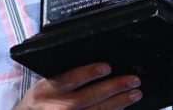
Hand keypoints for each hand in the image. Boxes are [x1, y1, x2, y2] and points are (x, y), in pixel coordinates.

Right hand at [14, 62, 141, 109]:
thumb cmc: (37, 104)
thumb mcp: (42, 86)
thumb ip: (62, 78)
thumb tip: (92, 66)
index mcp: (49, 89)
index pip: (72, 78)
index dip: (90, 72)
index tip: (107, 67)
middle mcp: (60, 106)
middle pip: (91, 96)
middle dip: (115, 87)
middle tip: (133, 80)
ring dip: (119, 102)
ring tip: (134, 94)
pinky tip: (122, 108)